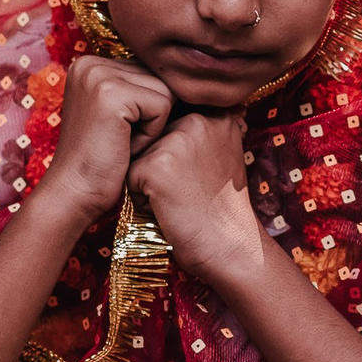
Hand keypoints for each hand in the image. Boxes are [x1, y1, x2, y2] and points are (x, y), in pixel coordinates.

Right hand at [33, 56, 171, 225]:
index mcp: (89, 64)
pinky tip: (125, 147)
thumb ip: (138, 87)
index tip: (118, 133)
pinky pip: (162, 106)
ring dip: (154, 125)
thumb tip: (183, 75)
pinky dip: (151, 134)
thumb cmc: (101, 161)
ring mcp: (98, 75)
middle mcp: (90, 63)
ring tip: (123, 143)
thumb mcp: (118, 115)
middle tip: (121, 141)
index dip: (147, 109)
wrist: (75, 194)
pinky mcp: (111, 94)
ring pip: (164, 91)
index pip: (148, 72)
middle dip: (152, 116)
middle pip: (158, 79)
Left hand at [127, 111, 264, 286]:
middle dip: (162, 164)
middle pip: (154, 137)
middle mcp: (198, 120)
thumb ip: (204, 133)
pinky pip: (131, 178)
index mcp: (217, 115)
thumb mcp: (226, 155)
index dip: (180, 156)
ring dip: (151, 181)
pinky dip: (143, 199)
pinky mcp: (156, 165)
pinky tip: (169, 208)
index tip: (202, 178)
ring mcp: (176, 141)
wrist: (230, 245)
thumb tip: (171, 120)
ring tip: (180, 198)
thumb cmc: (223, 208)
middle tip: (191, 190)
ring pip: (140, 156)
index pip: (173, 124)